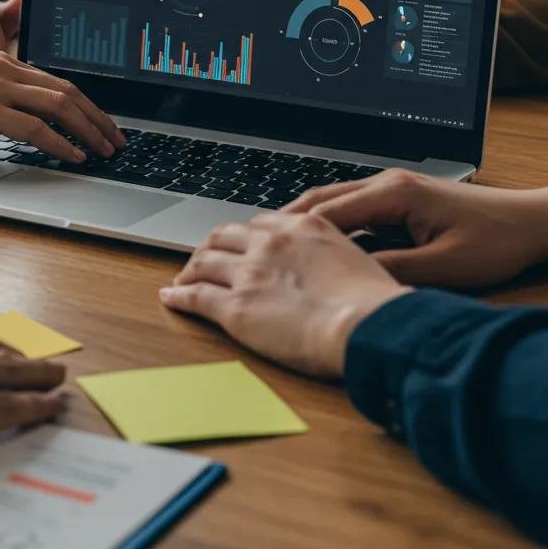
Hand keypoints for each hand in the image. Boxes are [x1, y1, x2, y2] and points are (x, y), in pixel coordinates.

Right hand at [0, 50, 125, 161]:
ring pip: (56, 105)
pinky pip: (34, 127)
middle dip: (97, 118)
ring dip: (87, 131)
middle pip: (65, 90)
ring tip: (103, 151)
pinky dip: (59, 143)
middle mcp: (0, 66)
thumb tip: (37, 124)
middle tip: (116, 141)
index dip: (87, 105)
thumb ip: (1, 101)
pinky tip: (73, 156)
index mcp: (0, 60)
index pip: (56, 81)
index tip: (104, 126)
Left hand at [159, 212, 408, 376]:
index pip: (259, 223)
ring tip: (182, 278)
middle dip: (209, 247)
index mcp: (302, 227)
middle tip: (202, 259)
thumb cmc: (376, 303)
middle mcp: (270, 243)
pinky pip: (196, 297)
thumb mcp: (360, 258)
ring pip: (205, 263)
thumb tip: (332, 269)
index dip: (243, 235)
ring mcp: (249, 273)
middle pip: (224, 236)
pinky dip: (179, 296)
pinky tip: (171, 297)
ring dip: (189, 269)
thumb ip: (333, 255)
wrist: (369, 325)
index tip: (238, 244)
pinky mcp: (236, 307)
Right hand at [286, 170, 547, 286]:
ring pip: (332, 203)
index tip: (264, 250)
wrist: (530, 222)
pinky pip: (350, 210)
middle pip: (320, 199)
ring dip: (303, 222)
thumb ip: (394, 271)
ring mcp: (391, 189)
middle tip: (251, 243)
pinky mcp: (397, 200)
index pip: (329, 212)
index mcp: (394, 193)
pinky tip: (314, 246)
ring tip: (271, 245)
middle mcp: (387, 184)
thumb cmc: (495, 241)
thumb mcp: (444, 267)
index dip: (293, 232)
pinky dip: (326, 225)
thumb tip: (350, 280)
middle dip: (284, 221)